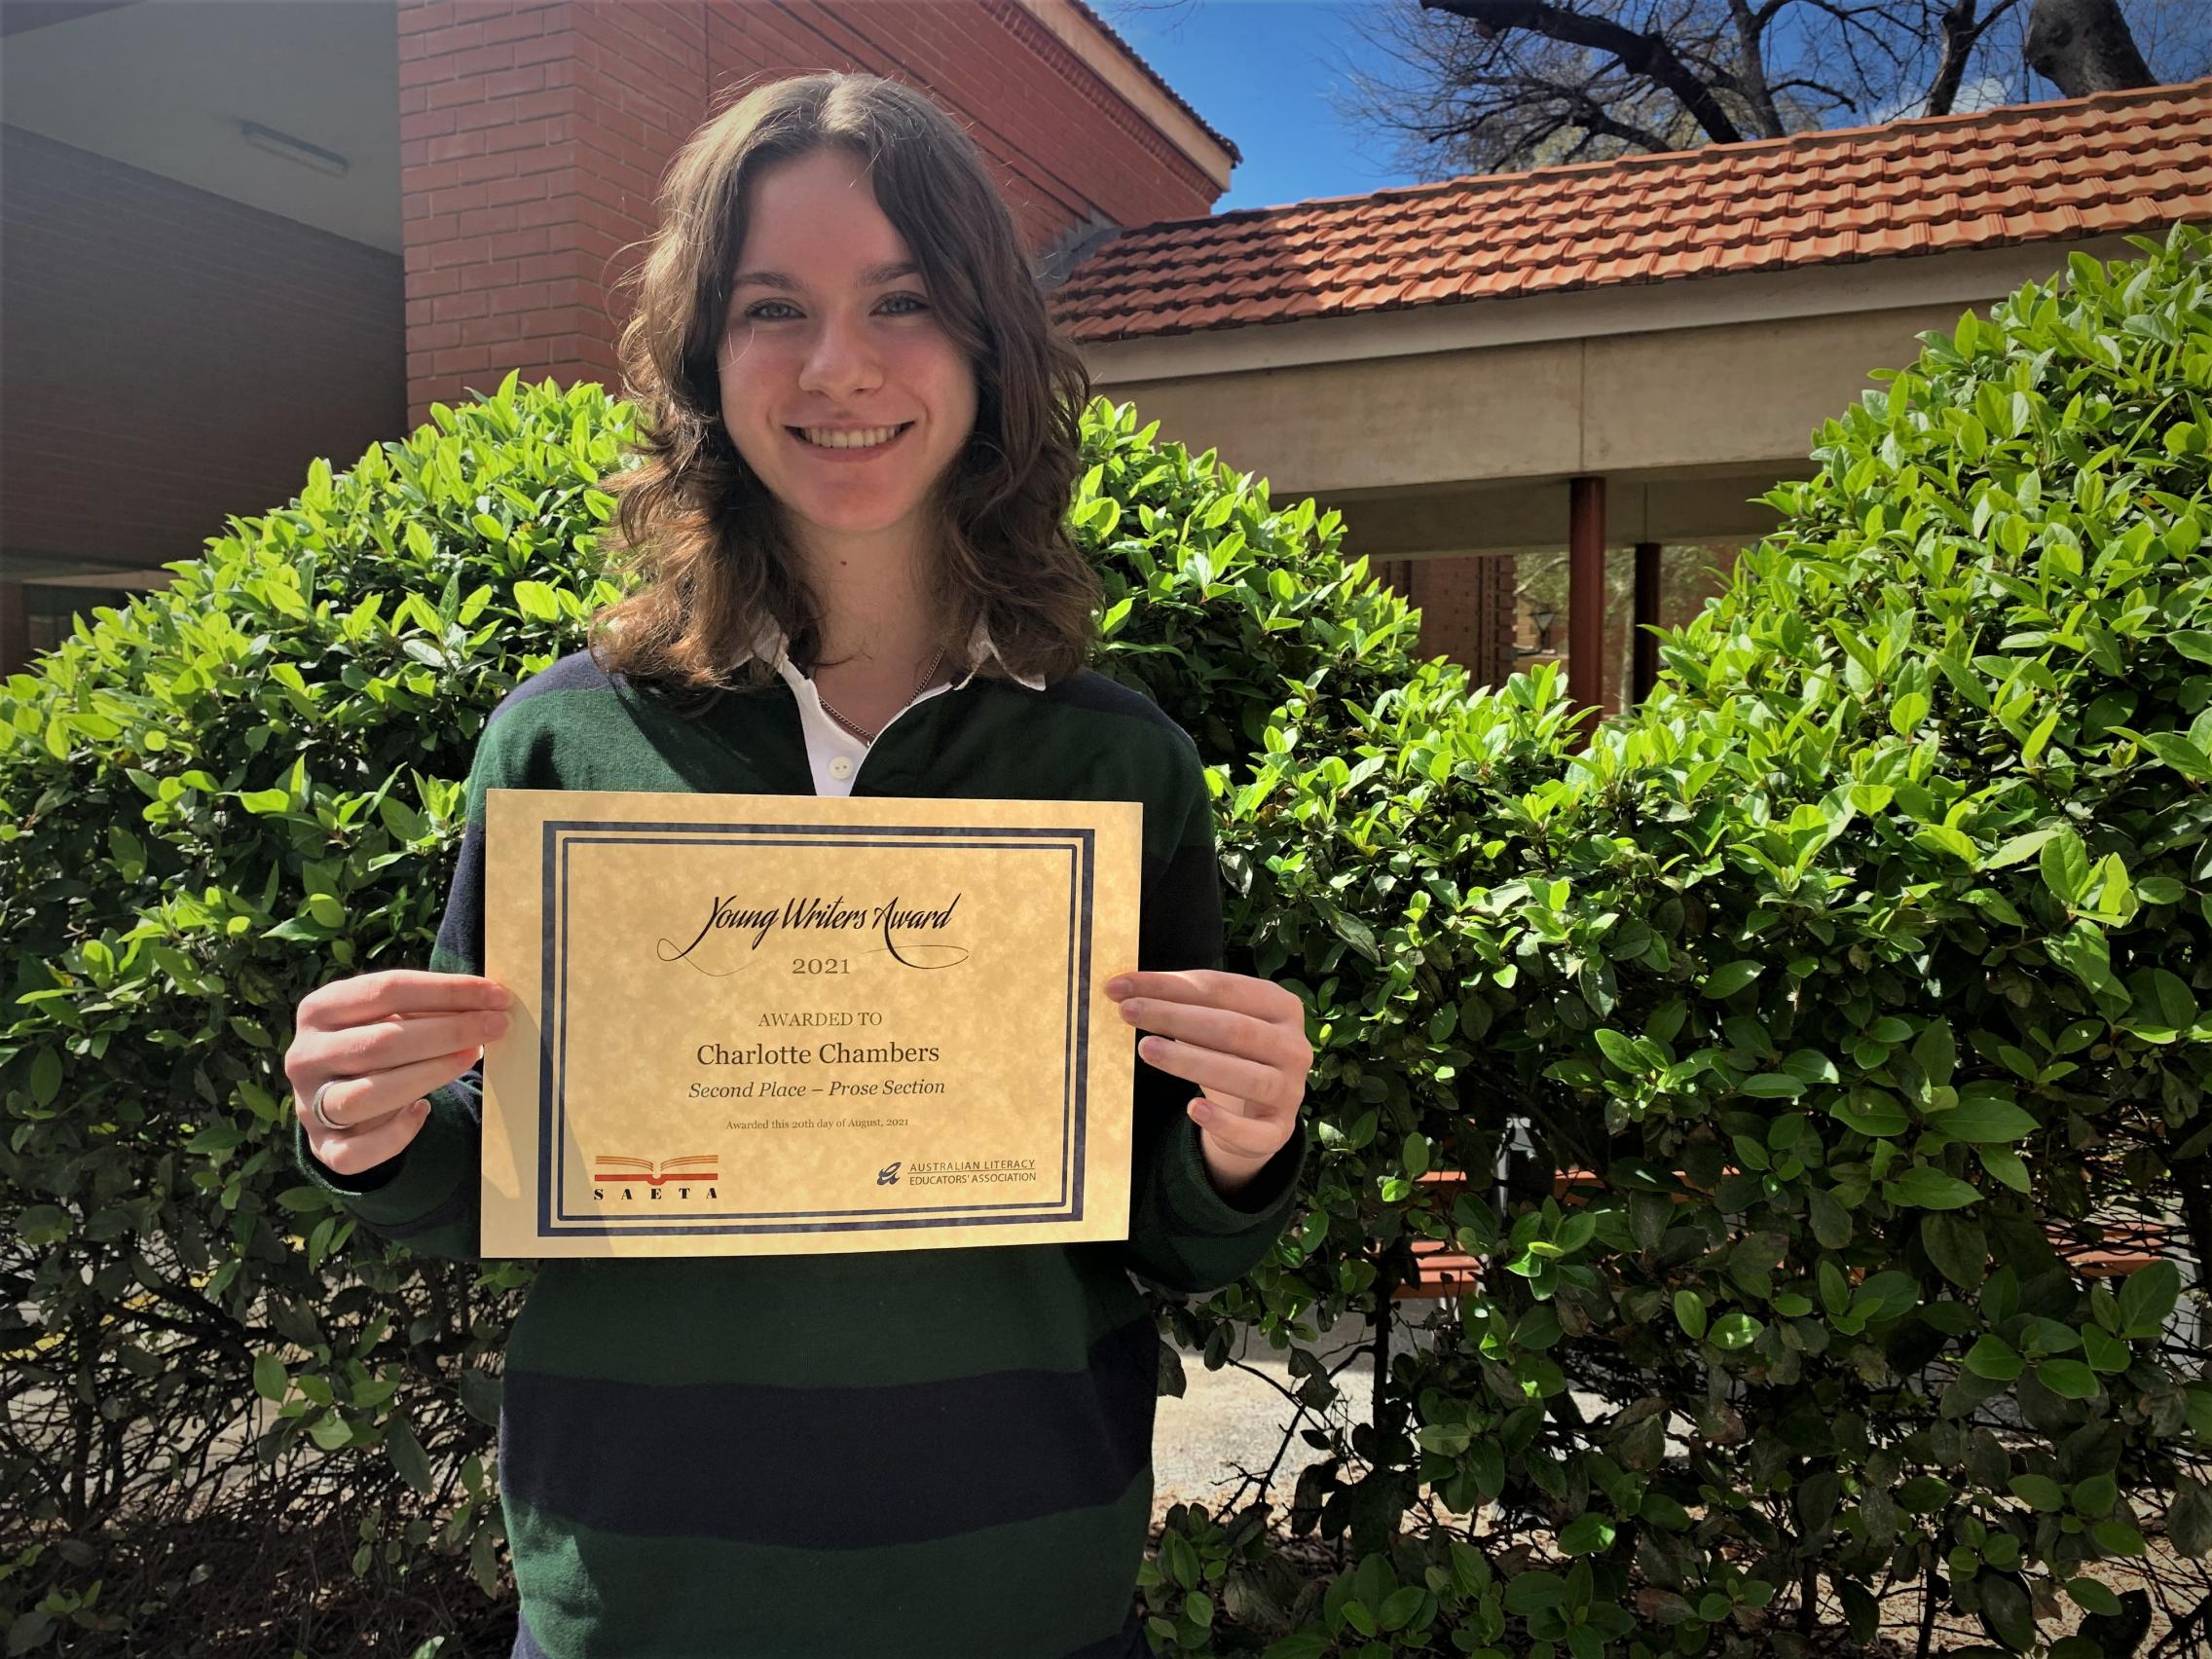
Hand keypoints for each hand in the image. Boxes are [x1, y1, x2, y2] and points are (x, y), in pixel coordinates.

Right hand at [286, 970, 510, 1177]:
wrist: (335, 1092)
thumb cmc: (376, 1041)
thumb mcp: (390, 1014)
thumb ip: (426, 1008)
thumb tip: (487, 1002)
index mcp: (319, 1009)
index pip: (385, 990)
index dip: (446, 991)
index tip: (496, 995)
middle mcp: (305, 1055)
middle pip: (381, 1042)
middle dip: (449, 1032)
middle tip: (497, 1026)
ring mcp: (309, 1104)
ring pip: (366, 1096)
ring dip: (428, 1076)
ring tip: (471, 1058)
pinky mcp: (322, 1146)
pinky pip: (356, 1152)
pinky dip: (396, 1135)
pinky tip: (424, 1111)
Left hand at [1105, 969, 1310, 1197]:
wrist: (1257, 1112)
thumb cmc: (1229, 1053)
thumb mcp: (1211, 1021)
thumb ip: (1177, 1001)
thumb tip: (1120, 987)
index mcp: (1281, 1006)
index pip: (1221, 988)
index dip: (1169, 985)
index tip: (1119, 988)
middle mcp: (1294, 1046)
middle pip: (1233, 1029)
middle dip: (1176, 1018)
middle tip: (1128, 1013)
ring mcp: (1291, 1090)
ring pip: (1245, 1077)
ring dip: (1192, 1062)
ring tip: (1146, 1049)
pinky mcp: (1279, 1130)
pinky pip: (1254, 1131)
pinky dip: (1224, 1122)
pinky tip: (1192, 1109)